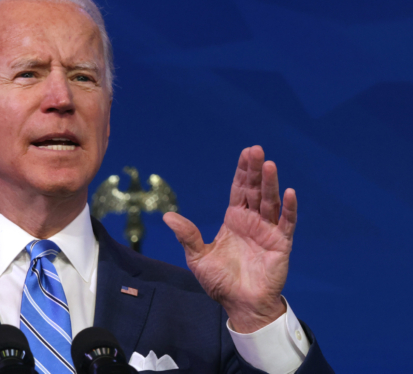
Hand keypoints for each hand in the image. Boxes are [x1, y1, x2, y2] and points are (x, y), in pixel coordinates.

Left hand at [163, 146, 296, 332]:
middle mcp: (252, 221)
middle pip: (255, 190)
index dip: (242, 171)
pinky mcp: (280, 244)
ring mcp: (267, 231)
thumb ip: (187, 235)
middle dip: (255, 170)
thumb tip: (167, 216)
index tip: (246, 152)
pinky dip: (289, 208)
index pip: (239, 190)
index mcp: (234, 220)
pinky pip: (286, 223)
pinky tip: (289, 192)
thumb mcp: (198, 257)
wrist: (240, 305)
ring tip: (270, 165)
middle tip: (257, 150)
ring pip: (270, 201)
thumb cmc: (220, 282)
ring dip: (271, 183)